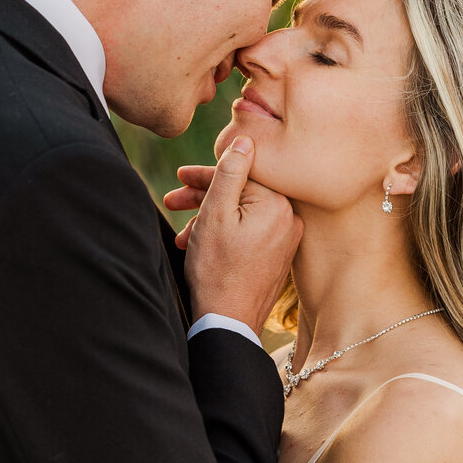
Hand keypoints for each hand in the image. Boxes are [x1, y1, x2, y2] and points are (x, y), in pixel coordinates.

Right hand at [163, 137, 302, 337]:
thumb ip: (230, 172)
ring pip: (241, 214)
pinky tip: (200, 245)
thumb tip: (245, 139)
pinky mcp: (277, 256)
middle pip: (241, 193)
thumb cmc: (217, 270)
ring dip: (209, 219)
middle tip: (172, 201)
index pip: (241, 173)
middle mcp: (290, 220)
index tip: (180, 176)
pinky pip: (249, 233)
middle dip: (204, 197)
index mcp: (278, 204)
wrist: (228, 323)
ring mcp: (286, 240)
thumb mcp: (215, 213)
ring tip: (183, 234)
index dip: (207, 174)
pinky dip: (224, 234)